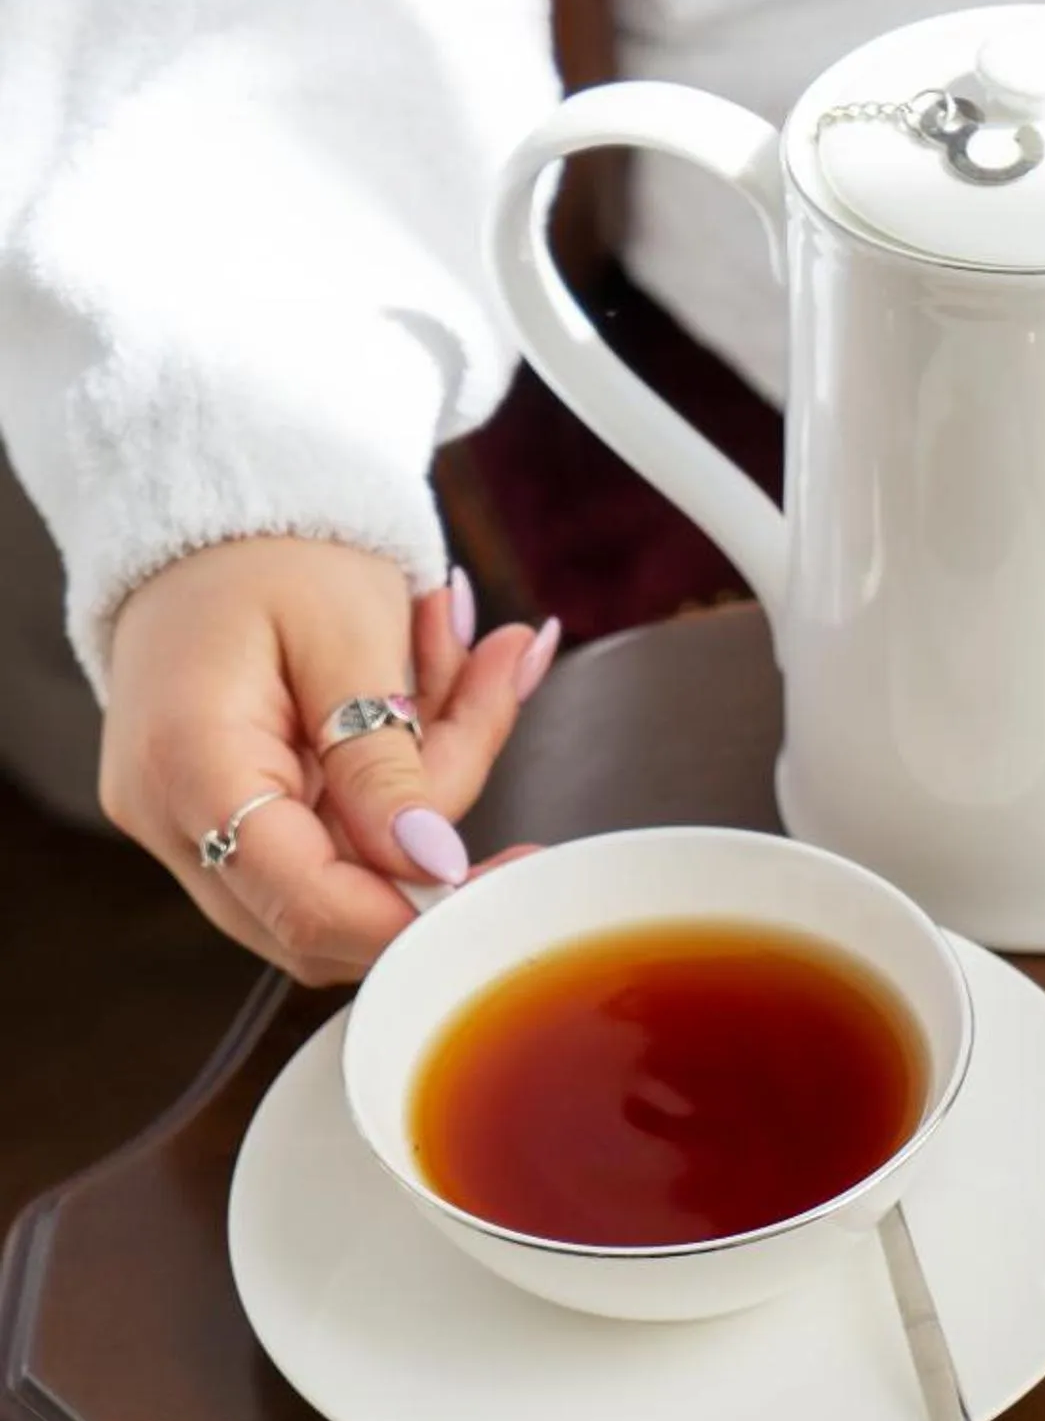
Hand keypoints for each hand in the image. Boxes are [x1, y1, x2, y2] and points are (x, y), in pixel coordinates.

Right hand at [102, 537, 559, 982]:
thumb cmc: (270, 546)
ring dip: (419, 810)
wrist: (207, 504)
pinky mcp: (221, 821)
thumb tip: (432, 865)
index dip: (410, 916)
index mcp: (190, 764)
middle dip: (427, 850)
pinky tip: (421, 701)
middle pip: (321, 916)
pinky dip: (390, 798)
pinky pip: (325, 851)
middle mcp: (170, 816)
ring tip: (463, 672)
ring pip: (335, 888)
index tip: (499, 882)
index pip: (305, 901)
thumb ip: (388, 760)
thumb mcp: (349, 631)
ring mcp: (188, 826)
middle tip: (495, 726)